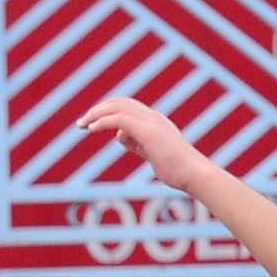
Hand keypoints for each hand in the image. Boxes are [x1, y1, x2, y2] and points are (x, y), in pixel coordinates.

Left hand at [80, 95, 219, 199]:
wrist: (194, 174)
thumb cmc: (177, 169)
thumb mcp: (152, 153)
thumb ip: (136, 143)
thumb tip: (120, 136)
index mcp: (156, 121)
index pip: (128, 107)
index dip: (109, 111)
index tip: (93, 123)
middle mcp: (154, 117)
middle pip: (121, 102)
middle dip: (99, 109)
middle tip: (82, 122)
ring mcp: (152, 122)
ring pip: (118, 107)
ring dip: (97, 113)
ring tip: (82, 124)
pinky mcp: (148, 132)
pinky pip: (119, 120)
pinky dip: (103, 121)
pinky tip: (92, 128)